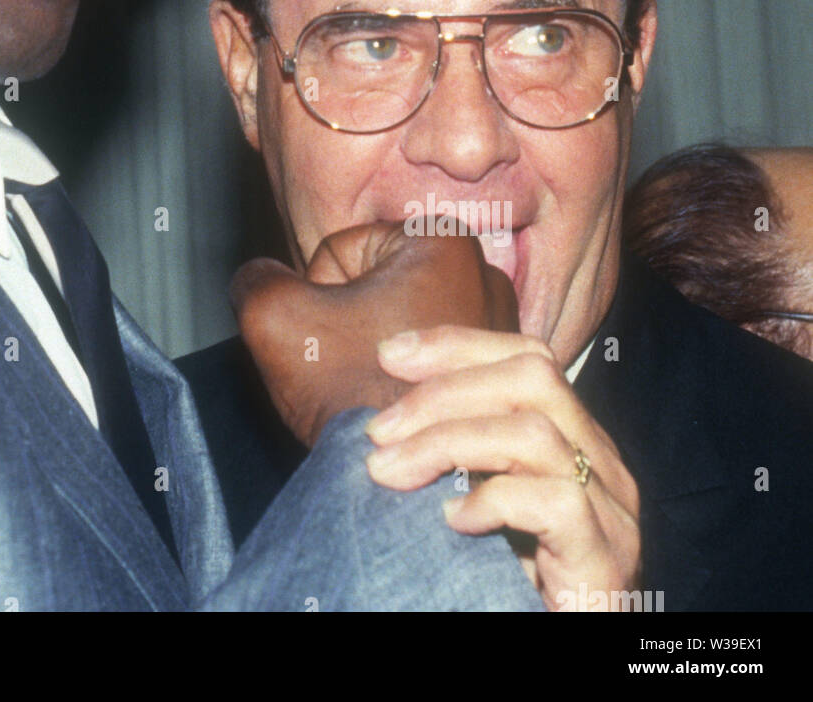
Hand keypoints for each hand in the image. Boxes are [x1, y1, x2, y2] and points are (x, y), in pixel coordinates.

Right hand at [230, 221, 516, 447]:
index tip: (335, 339)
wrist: (402, 488)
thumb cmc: (350, 396)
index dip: (318, 297)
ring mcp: (497, 324)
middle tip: (349, 365)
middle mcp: (485, 274)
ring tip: (372, 386)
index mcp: (441, 242)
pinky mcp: (496, 371)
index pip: (341, 252)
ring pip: (399, 321)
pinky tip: (395, 403)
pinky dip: (406, 377)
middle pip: (375, 283)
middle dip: (351, 322)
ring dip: (378, 352)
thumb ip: (256, 278)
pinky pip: (428, 357)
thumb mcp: (275, 319)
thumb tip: (259, 275)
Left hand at [364, 326, 641, 609]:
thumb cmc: (507, 580)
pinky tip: (451, 522)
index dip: (456, 345)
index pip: (527, 358)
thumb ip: (456, 456)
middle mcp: (603, 463)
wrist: (569, 644)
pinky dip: (492, 500)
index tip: (388, 354)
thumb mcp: (479, 501)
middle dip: (441, 392)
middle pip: (532, 378)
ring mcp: (613, 510)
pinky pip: (556, 501)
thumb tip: (383, 421)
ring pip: (535, 433)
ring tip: (391, 472)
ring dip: (447, 442)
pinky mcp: (606, 558)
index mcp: (575, 438)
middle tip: (377, 431)